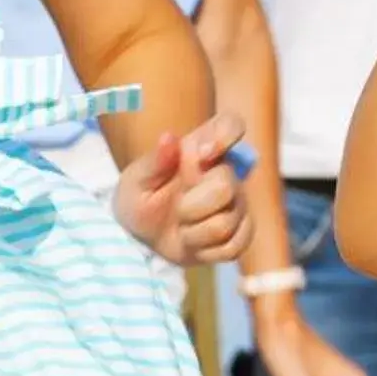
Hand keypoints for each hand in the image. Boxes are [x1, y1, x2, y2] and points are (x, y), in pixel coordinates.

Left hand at [115, 113, 250, 265]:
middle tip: (177, 208)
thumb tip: (169, 138)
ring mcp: (238, 204)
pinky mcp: (242, 233)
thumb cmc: (140, 199)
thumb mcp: (135, 181)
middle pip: (227, 185)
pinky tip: (194, 241)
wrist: (144, 237)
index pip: (231, 125)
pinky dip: (205, 250)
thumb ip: (153, 162)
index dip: (225, 135)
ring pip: (225, 223)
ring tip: (181, 227)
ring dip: (193, 232)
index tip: (201, 154)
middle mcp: (226, 172)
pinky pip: (232, 247)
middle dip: (192, 205)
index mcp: (202, 150)